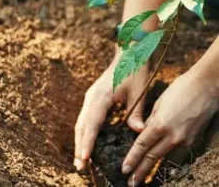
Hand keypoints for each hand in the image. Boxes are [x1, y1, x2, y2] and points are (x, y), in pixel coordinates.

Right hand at [74, 48, 148, 170]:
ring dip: (80, 141)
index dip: (87, 143)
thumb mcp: (139, 92)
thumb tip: (138, 132)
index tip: (84, 158)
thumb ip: (136, 113)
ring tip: (81, 161)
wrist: (130, 52)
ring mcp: (91, 98)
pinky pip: (86, 119)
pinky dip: (85, 133)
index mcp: (101, 97)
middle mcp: (92, 98)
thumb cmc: (135, 70)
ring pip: (81, 123)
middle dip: (80, 147)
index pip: (92, 124)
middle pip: (82, 126)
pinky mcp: (93, 98)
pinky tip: (88, 145)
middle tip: (80, 167)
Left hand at [121, 70, 218, 185]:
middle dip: (140, 171)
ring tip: (142, 176)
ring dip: (153, 166)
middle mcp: (173, 135)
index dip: (132, 159)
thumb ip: (152, 121)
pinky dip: (167, 152)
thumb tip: (145, 132)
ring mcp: (185, 139)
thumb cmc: (182, 88)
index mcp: (161, 124)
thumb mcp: (160, 103)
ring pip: (164, 154)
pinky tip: (161, 155)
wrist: (208, 85)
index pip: (142, 146)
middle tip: (131, 183)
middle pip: (153, 157)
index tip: (124, 169)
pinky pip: (176, 147)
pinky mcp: (194, 138)